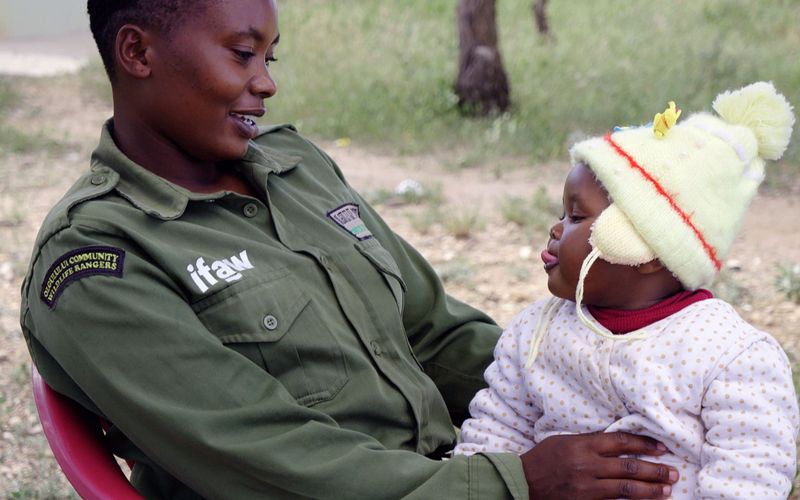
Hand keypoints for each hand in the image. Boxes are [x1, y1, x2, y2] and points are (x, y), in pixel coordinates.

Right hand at [520, 432, 678, 498]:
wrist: (522, 483)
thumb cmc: (543, 459)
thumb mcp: (564, 442)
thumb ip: (590, 443)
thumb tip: (619, 444)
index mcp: (582, 445)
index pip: (621, 442)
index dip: (644, 444)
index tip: (661, 448)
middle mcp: (587, 465)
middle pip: (629, 467)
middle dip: (656, 470)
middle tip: (674, 473)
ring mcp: (587, 487)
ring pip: (627, 488)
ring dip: (650, 490)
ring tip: (667, 489)